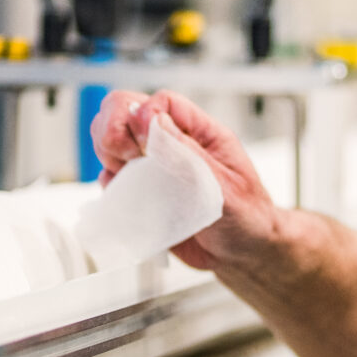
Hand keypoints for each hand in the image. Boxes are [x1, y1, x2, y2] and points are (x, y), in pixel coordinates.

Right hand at [90, 89, 280, 270]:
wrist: (243, 254)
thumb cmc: (247, 219)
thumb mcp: (226, 188)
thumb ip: (191, 157)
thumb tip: (155, 122)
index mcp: (202, 133)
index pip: (163, 102)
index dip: (144, 115)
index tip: (144, 144)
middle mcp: (174, 144)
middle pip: (126, 110)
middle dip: (114, 129)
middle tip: (127, 158)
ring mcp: (155, 167)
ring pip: (113, 140)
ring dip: (109, 155)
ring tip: (129, 179)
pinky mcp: (143, 192)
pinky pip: (113, 177)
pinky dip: (111, 184)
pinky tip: (128, 198)